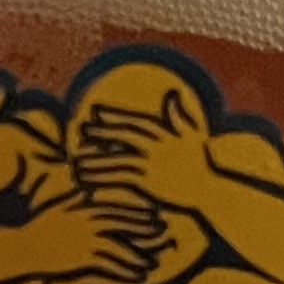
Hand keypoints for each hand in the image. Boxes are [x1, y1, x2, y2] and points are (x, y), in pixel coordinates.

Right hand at [6, 192, 167, 283]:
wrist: (21, 248)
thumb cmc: (36, 229)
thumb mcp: (55, 208)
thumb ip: (72, 199)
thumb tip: (84, 191)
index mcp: (83, 209)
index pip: (116, 208)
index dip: (136, 211)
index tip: (153, 214)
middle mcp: (87, 223)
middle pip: (122, 224)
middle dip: (144, 228)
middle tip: (162, 232)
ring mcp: (85, 241)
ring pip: (118, 248)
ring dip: (136, 257)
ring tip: (151, 264)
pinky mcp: (81, 259)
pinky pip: (109, 266)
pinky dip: (125, 271)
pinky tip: (137, 278)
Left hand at [77, 81, 215, 207]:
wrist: (207, 190)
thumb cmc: (199, 163)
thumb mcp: (192, 135)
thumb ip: (178, 115)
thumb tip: (172, 93)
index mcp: (164, 133)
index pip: (134, 120)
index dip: (114, 115)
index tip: (95, 112)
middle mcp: (155, 145)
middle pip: (122, 135)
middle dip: (101, 132)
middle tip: (81, 130)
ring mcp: (150, 164)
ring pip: (116, 159)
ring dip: (95, 160)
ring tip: (77, 162)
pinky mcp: (147, 182)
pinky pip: (119, 179)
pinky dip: (102, 179)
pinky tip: (88, 183)